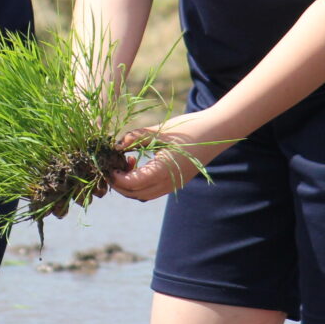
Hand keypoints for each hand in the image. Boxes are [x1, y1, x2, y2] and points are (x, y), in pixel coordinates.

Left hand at [107, 110, 224, 202]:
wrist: (216, 133)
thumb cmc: (188, 128)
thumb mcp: (159, 131)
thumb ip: (136, 138)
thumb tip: (115, 145)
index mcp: (163, 171)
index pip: (132, 184)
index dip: (116, 178)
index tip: (108, 166)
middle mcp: (168, 183)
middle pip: (136, 194)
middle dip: (120, 184)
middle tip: (112, 166)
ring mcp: (174, 185)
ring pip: (144, 195)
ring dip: (130, 185)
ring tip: (127, 163)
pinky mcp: (177, 182)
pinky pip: (154, 190)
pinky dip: (141, 183)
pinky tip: (139, 165)